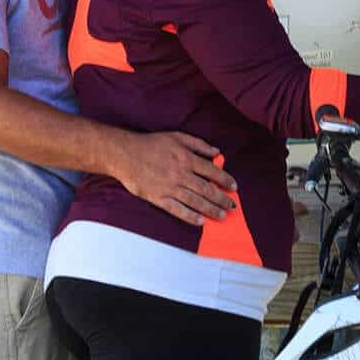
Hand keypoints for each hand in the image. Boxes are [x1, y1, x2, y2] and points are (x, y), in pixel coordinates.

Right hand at [112, 130, 236, 225]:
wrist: (126, 154)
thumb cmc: (152, 144)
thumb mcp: (177, 137)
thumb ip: (198, 144)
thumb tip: (216, 152)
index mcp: (187, 158)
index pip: (212, 171)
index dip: (225, 179)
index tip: (234, 187)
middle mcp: (181, 174)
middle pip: (206, 189)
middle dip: (221, 198)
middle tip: (233, 206)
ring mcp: (170, 187)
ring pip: (195, 201)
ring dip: (210, 209)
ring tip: (222, 215)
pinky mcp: (158, 198)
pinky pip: (177, 209)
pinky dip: (189, 216)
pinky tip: (200, 222)